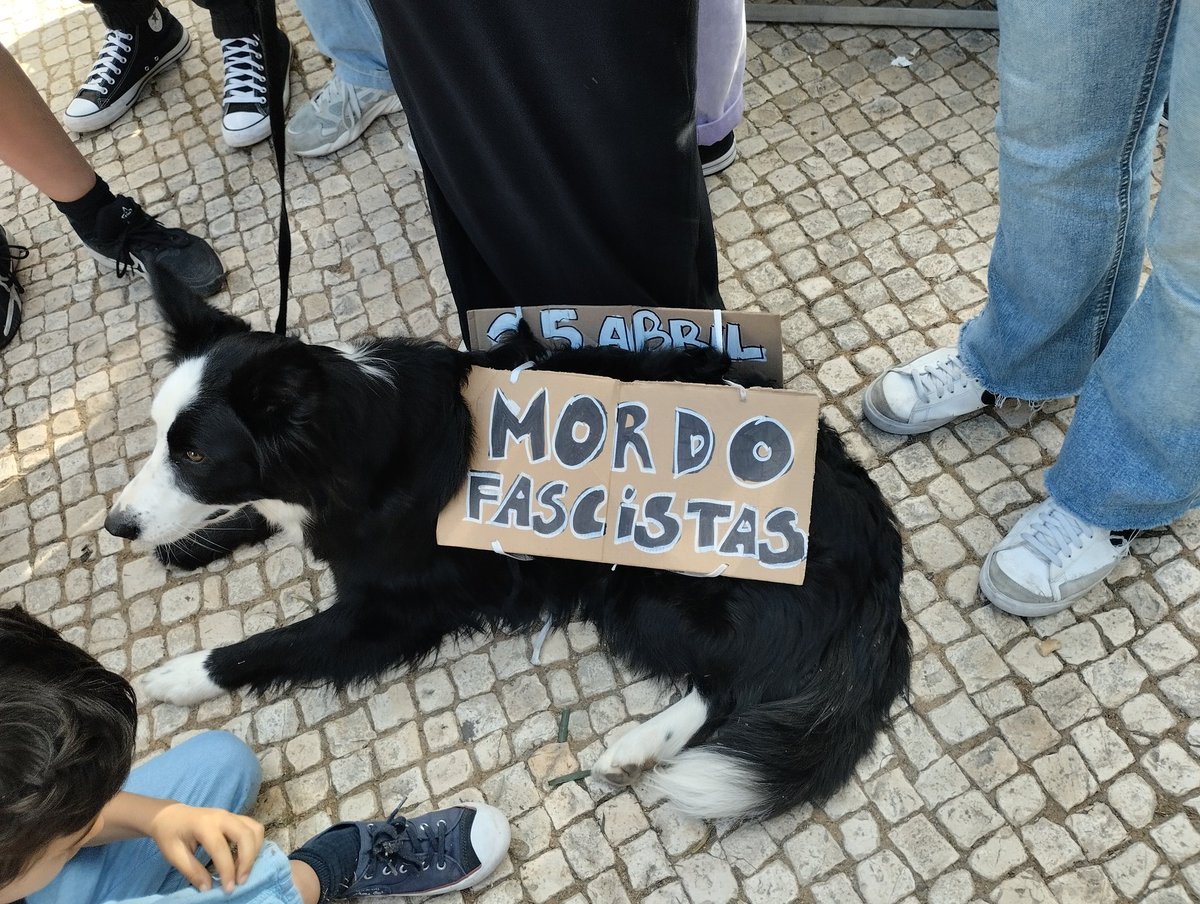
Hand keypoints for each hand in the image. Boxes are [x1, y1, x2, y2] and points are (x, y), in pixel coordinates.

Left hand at [147, 803, 264, 892]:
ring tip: (243, 870)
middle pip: (246, 835)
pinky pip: (254, 828)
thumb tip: (208, 888)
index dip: (227, 870)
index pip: (221, 848)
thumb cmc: (170, 835)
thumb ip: (192, 871)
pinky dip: (255, 844)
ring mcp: (231, 815)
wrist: (170, 815)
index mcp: (204, 825)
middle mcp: (222, 816)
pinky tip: (244, 858)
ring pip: (255, 830)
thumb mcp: (173, 855)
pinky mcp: (236, 818)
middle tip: (240, 881)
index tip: (228, 889)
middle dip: (248, 860)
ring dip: (254, 851)